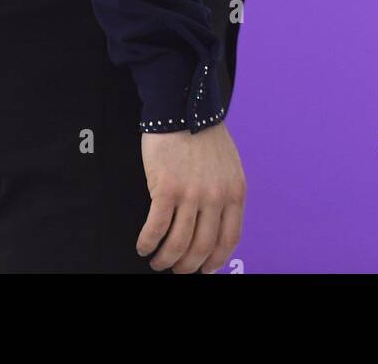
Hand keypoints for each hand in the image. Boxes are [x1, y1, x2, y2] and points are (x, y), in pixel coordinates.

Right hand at [137, 123, 244, 272]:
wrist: (183, 108)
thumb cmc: (204, 135)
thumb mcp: (228, 166)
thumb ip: (225, 194)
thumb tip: (215, 226)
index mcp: (234, 192)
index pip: (229, 239)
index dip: (215, 260)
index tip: (204, 270)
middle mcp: (215, 197)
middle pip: (202, 247)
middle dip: (187, 266)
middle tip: (176, 269)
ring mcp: (191, 194)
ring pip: (178, 244)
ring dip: (165, 259)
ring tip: (157, 261)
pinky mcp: (167, 189)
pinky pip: (156, 228)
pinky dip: (148, 243)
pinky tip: (143, 246)